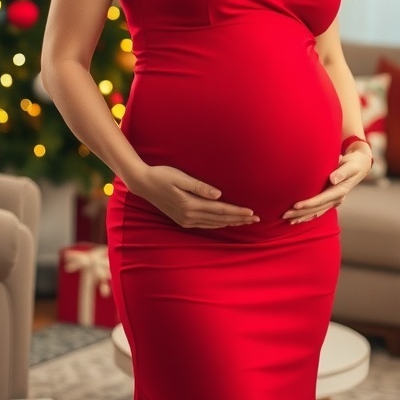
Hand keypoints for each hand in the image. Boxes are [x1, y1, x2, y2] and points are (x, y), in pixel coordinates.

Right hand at [129, 164, 259, 228]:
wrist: (143, 183)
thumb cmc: (162, 175)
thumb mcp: (180, 177)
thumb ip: (199, 186)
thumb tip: (219, 194)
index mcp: (190, 204)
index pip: (220, 210)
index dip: (237, 212)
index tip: (252, 212)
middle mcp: (189, 215)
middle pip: (220, 219)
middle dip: (239, 219)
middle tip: (256, 219)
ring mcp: (185, 220)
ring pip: (214, 224)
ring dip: (230, 223)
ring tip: (245, 222)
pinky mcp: (182, 220)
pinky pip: (205, 225)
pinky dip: (218, 224)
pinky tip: (225, 222)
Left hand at [282, 148, 372, 224]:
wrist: (359, 165)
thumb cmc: (353, 163)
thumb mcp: (350, 166)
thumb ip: (342, 172)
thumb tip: (333, 179)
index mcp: (340, 191)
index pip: (320, 199)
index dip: (308, 204)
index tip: (295, 205)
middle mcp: (337, 199)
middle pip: (316, 209)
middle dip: (300, 213)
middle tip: (284, 215)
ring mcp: (334, 201)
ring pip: (316, 212)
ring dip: (302, 217)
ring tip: (288, 221)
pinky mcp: (330, 200)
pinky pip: (318, 210)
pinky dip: (308, 215)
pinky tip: (299, 219)